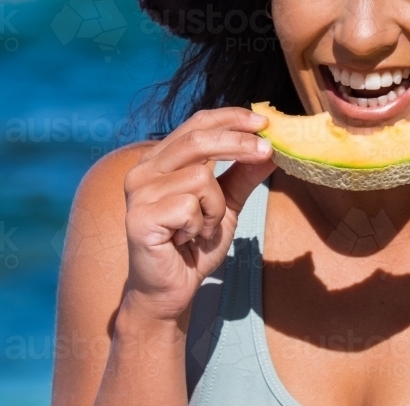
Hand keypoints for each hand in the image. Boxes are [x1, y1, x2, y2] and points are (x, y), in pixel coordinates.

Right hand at [122, 108, 277, 322]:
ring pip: (200, 178)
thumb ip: (242, 176)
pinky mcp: (140, 217)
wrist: (170, 291)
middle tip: (266, 151)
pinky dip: (201, 225)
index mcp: (161, 159)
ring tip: (202, 228)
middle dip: (238, 143)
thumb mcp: (225, 205)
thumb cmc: (193, 246)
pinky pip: (190, 206)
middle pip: (198, 139)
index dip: (231, 118)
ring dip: (215, 208)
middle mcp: (144, 169)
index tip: (263, 121)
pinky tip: (187, 239)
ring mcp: (139, 192)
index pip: (197, 123)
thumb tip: (270, 148)